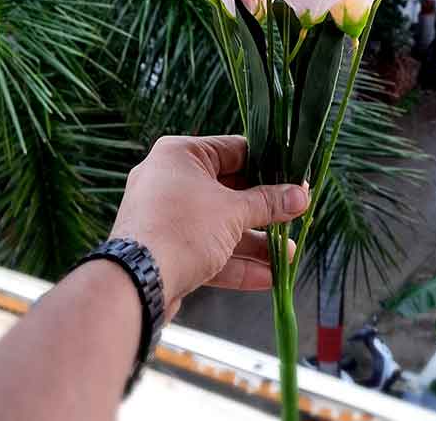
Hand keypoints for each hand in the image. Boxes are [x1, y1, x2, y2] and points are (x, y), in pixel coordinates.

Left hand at [109, 135, 308, 315]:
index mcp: (180, 155)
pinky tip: (266, 275)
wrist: (135, 284)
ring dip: (254, 241)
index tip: (295, 180)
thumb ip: (268, 203)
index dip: (269, 167)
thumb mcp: (233, 211)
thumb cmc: (181, 229)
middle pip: (229, 191)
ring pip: (219, 225)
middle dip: (264, 211)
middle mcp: (170, 180)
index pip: (235, 151)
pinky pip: (206, 248)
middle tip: (295, 217)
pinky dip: (235, 261)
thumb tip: (300, 195)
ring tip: (288, 256)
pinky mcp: (166, 249)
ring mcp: (166, 216)